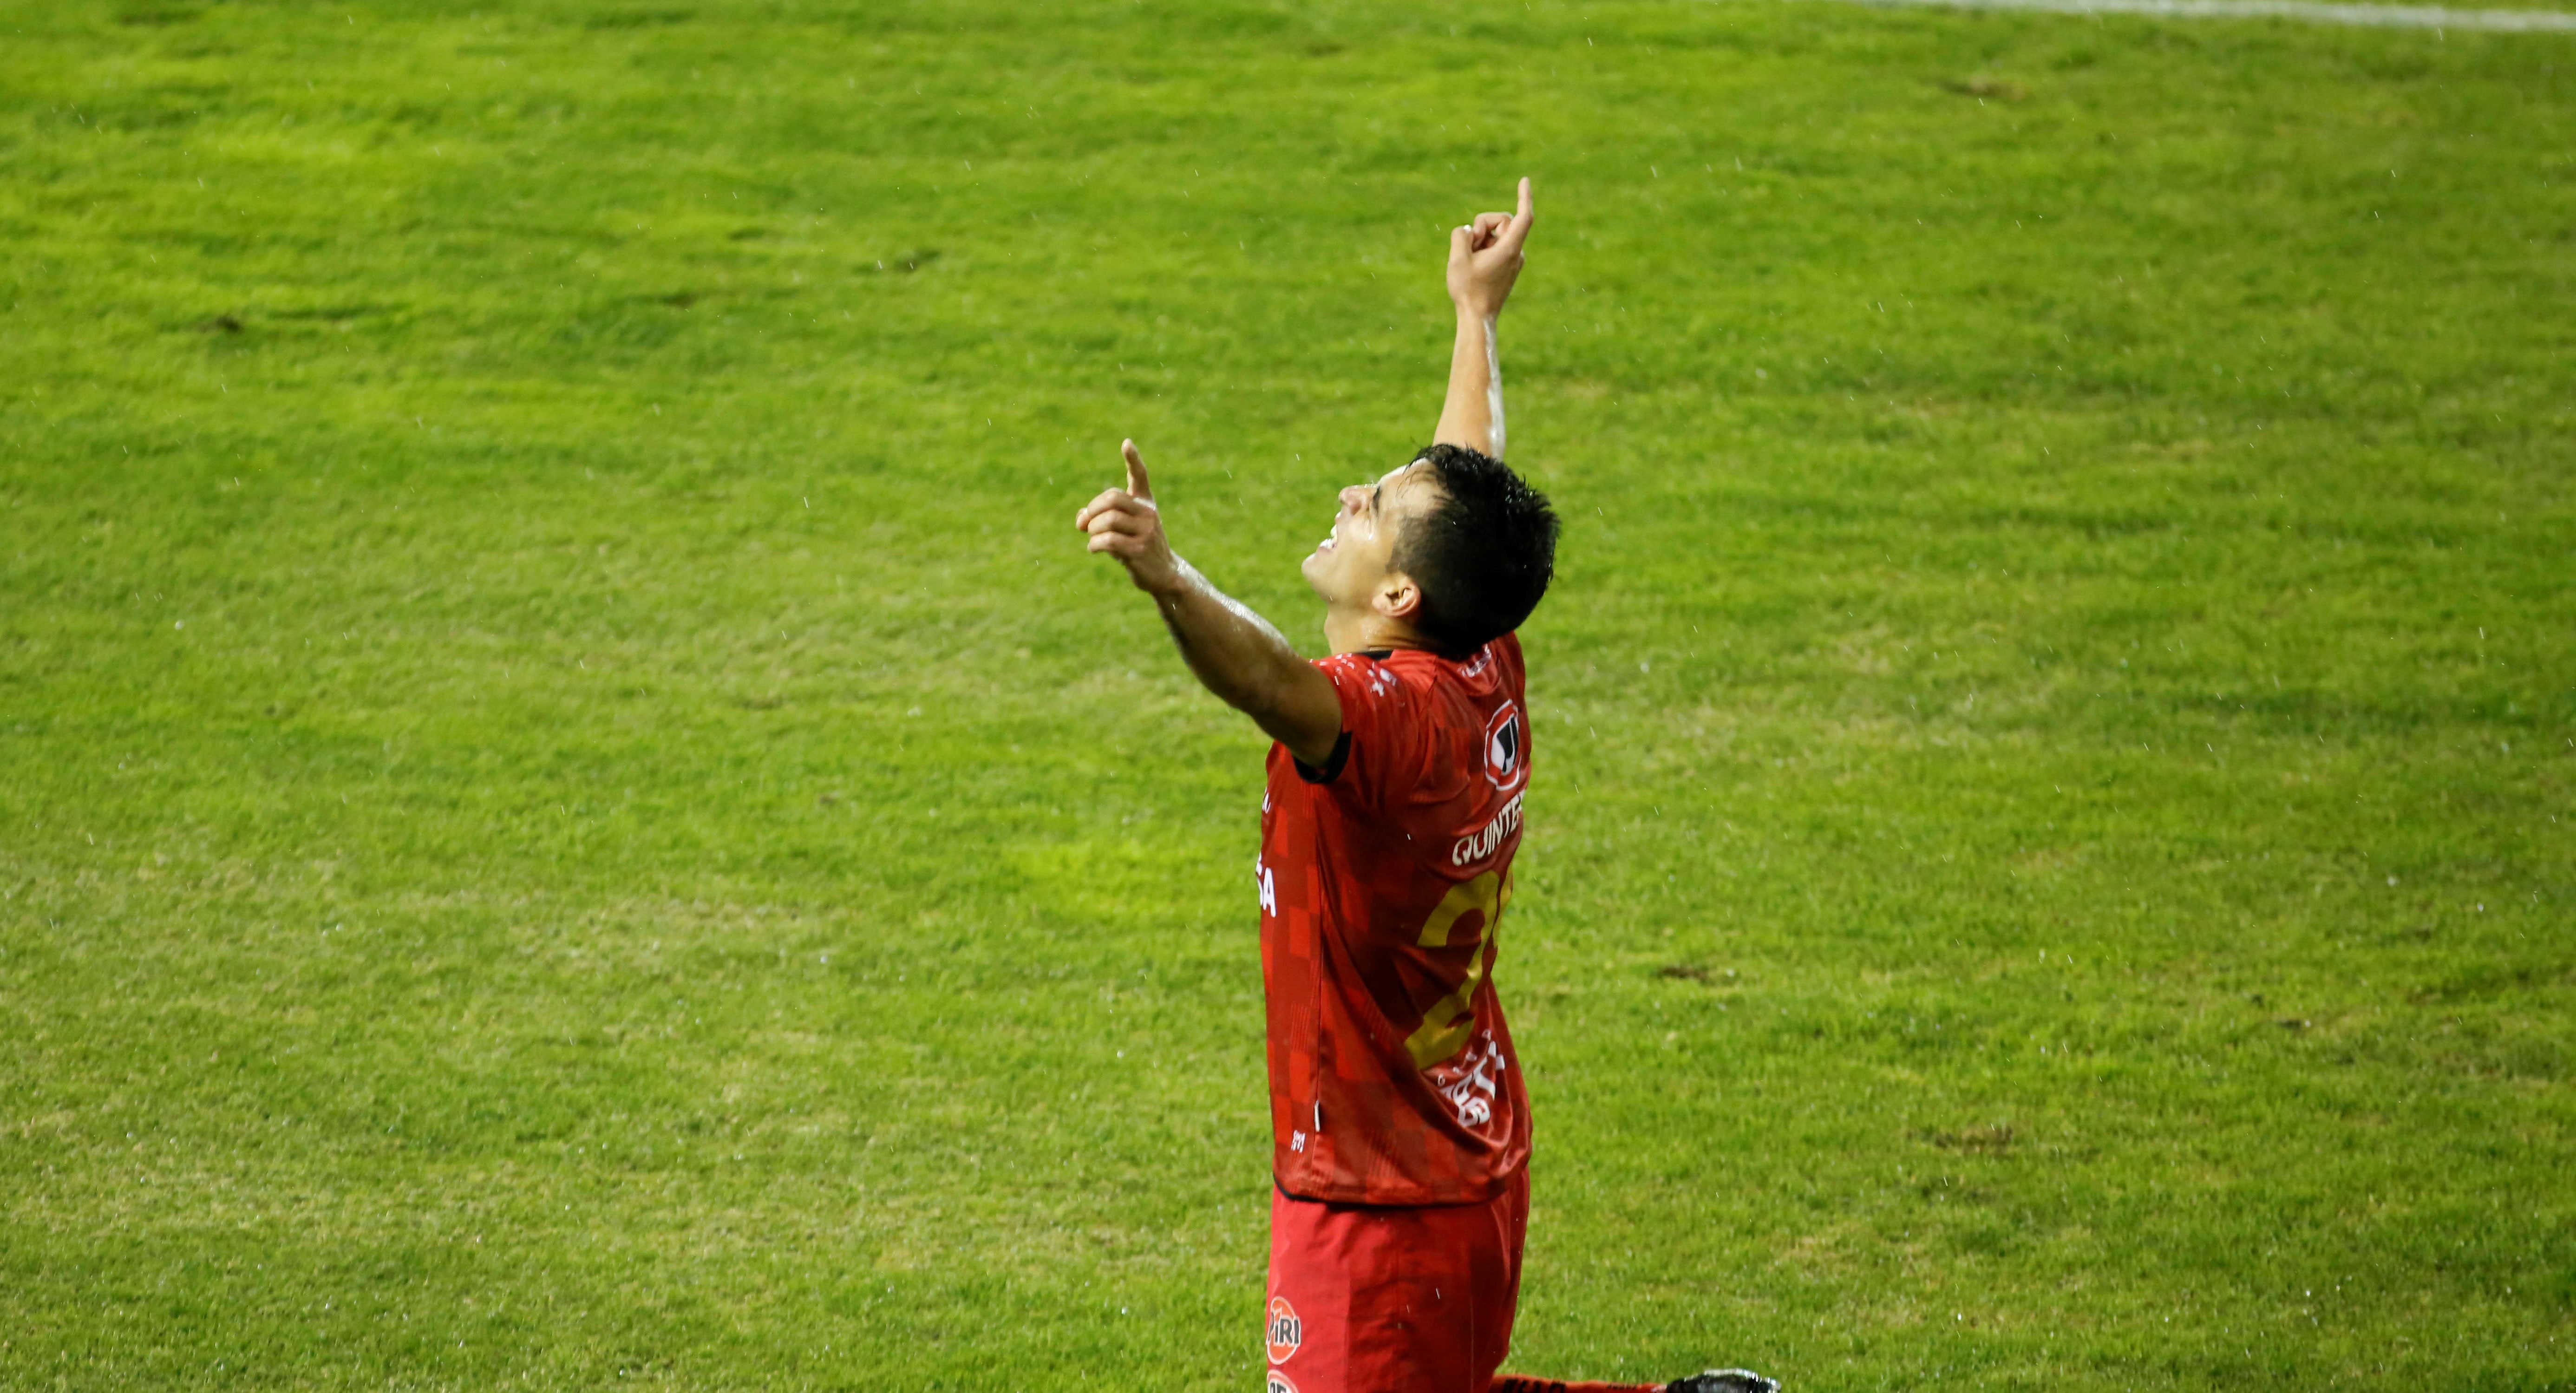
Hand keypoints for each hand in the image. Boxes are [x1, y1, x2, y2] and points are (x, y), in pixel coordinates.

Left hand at [1075, 439, 1182, 595]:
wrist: (1164, 574)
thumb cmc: (1137, 547)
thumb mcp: (1120, 530)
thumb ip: (1099, 519)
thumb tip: (1080, 519)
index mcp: (1145, 503)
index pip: (1140, 476)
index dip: (1133, 459)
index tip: (1126, 443)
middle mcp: (1148, 513)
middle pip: (1112, 498)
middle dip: (1092, 509)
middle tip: (1086, 524)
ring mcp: (1146, 531)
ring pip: (1108, 520)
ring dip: (1092, 529)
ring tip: (1092, 538)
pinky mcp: (1139, 550)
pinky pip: (1108, 540)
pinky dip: (1094, 544)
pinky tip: (1094, 549)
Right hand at [1446, 176, 1534, 318]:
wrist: (1478, 319)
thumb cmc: (1468, 290)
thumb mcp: (1457, 258)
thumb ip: (1460, 235)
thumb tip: (1467, 232)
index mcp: (1509, 249)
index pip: (1523, 217)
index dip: (1524, 197)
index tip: (1524, 180)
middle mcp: (1516, 253)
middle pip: (1501, 222)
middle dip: (1482, 226)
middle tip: (1469, 246)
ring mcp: (1513, 260)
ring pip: (1496, 235)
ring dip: (1480, 240)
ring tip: (1470, 261)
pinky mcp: (1507, 266)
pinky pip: (1495, 247)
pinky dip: (1482, 249)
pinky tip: (1473, 265)